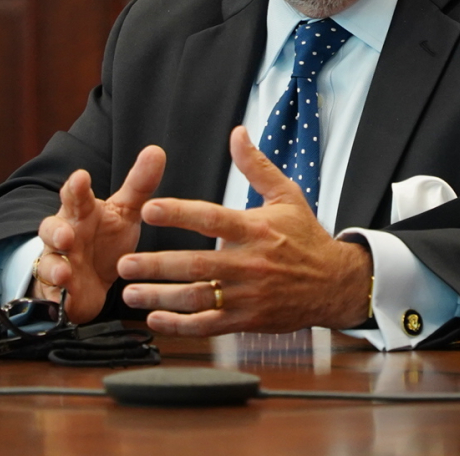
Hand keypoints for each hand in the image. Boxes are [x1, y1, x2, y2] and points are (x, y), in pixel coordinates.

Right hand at [32, 145, 164, 323]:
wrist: (90, 280)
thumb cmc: (105, 238)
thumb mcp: (125, 212)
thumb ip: (139, 184)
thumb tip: (156, 150)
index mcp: (82, 212)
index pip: (74, 195)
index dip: (76, 186)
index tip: (81, 177)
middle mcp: (64, 235)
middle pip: (52, 228)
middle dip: (56, 231)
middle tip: (67, 235)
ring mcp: (58, 263)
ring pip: (48, 263)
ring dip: (55, 268)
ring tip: (64, 273)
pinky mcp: (58, 292)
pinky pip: (53, 295)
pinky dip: (57, 298)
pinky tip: (62, 301)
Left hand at [118, 126, 372, 335]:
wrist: (335, 283)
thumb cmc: (307, 236)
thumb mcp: (287, 196)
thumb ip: (256, 166)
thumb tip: (236, 133)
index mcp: (256, 230)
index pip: (212, 219)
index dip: (179, 214)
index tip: (149, 209)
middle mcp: (251, 263)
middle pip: (197, 265)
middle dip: (157, 265)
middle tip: (124, 262)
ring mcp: (249, 295)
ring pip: (198, 298)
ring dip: (160, 297)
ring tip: (129, 293)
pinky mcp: (248, 320)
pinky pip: (209, 325)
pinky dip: (180, 325)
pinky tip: (155, 320)